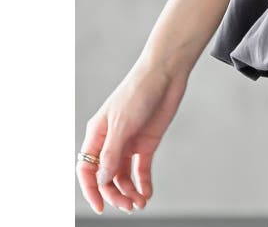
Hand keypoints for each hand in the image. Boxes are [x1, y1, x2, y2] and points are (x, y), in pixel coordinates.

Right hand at [76, 58, 188, 214]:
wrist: (166, 74)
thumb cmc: (138, 90)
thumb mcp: (122, 123)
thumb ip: (111, 152)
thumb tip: (101, 180)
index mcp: (97, 134)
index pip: (87, 169)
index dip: (91, 190)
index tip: (100, 207)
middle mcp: (111, 142)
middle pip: (106, 177)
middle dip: (115, 194)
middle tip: (127, 205)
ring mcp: (129, 143)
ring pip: (123, 176)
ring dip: (129, 192)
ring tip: (138, 204)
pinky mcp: (147, 142)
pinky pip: (142, 169)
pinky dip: (144, 183)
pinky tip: (147, 194)